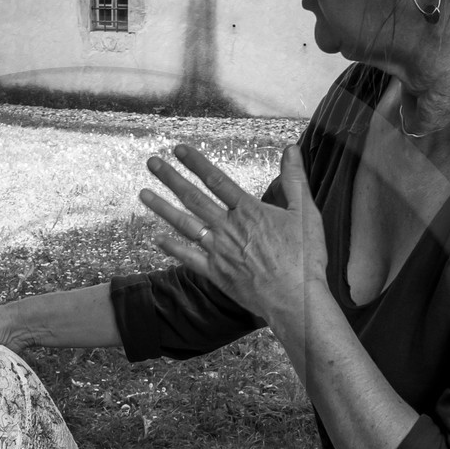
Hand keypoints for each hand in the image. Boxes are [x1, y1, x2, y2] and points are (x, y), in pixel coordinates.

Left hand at [139, 141, 327, 327]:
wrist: (295, 300)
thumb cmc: (305, 258)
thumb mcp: (306, 213)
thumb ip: (295, 180)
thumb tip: (290, 149)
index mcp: (249, 211)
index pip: (217, 180)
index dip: (197, 163)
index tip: (179, 149)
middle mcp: (229, 228)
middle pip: (194, 198)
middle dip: (171, 178)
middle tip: (152, 162)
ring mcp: (219, 251)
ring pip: (185, 224)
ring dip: (162, 207)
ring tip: (143, 193)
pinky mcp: (216, 273)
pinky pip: (188, 258)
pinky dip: (172, 248)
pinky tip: (156, 239)